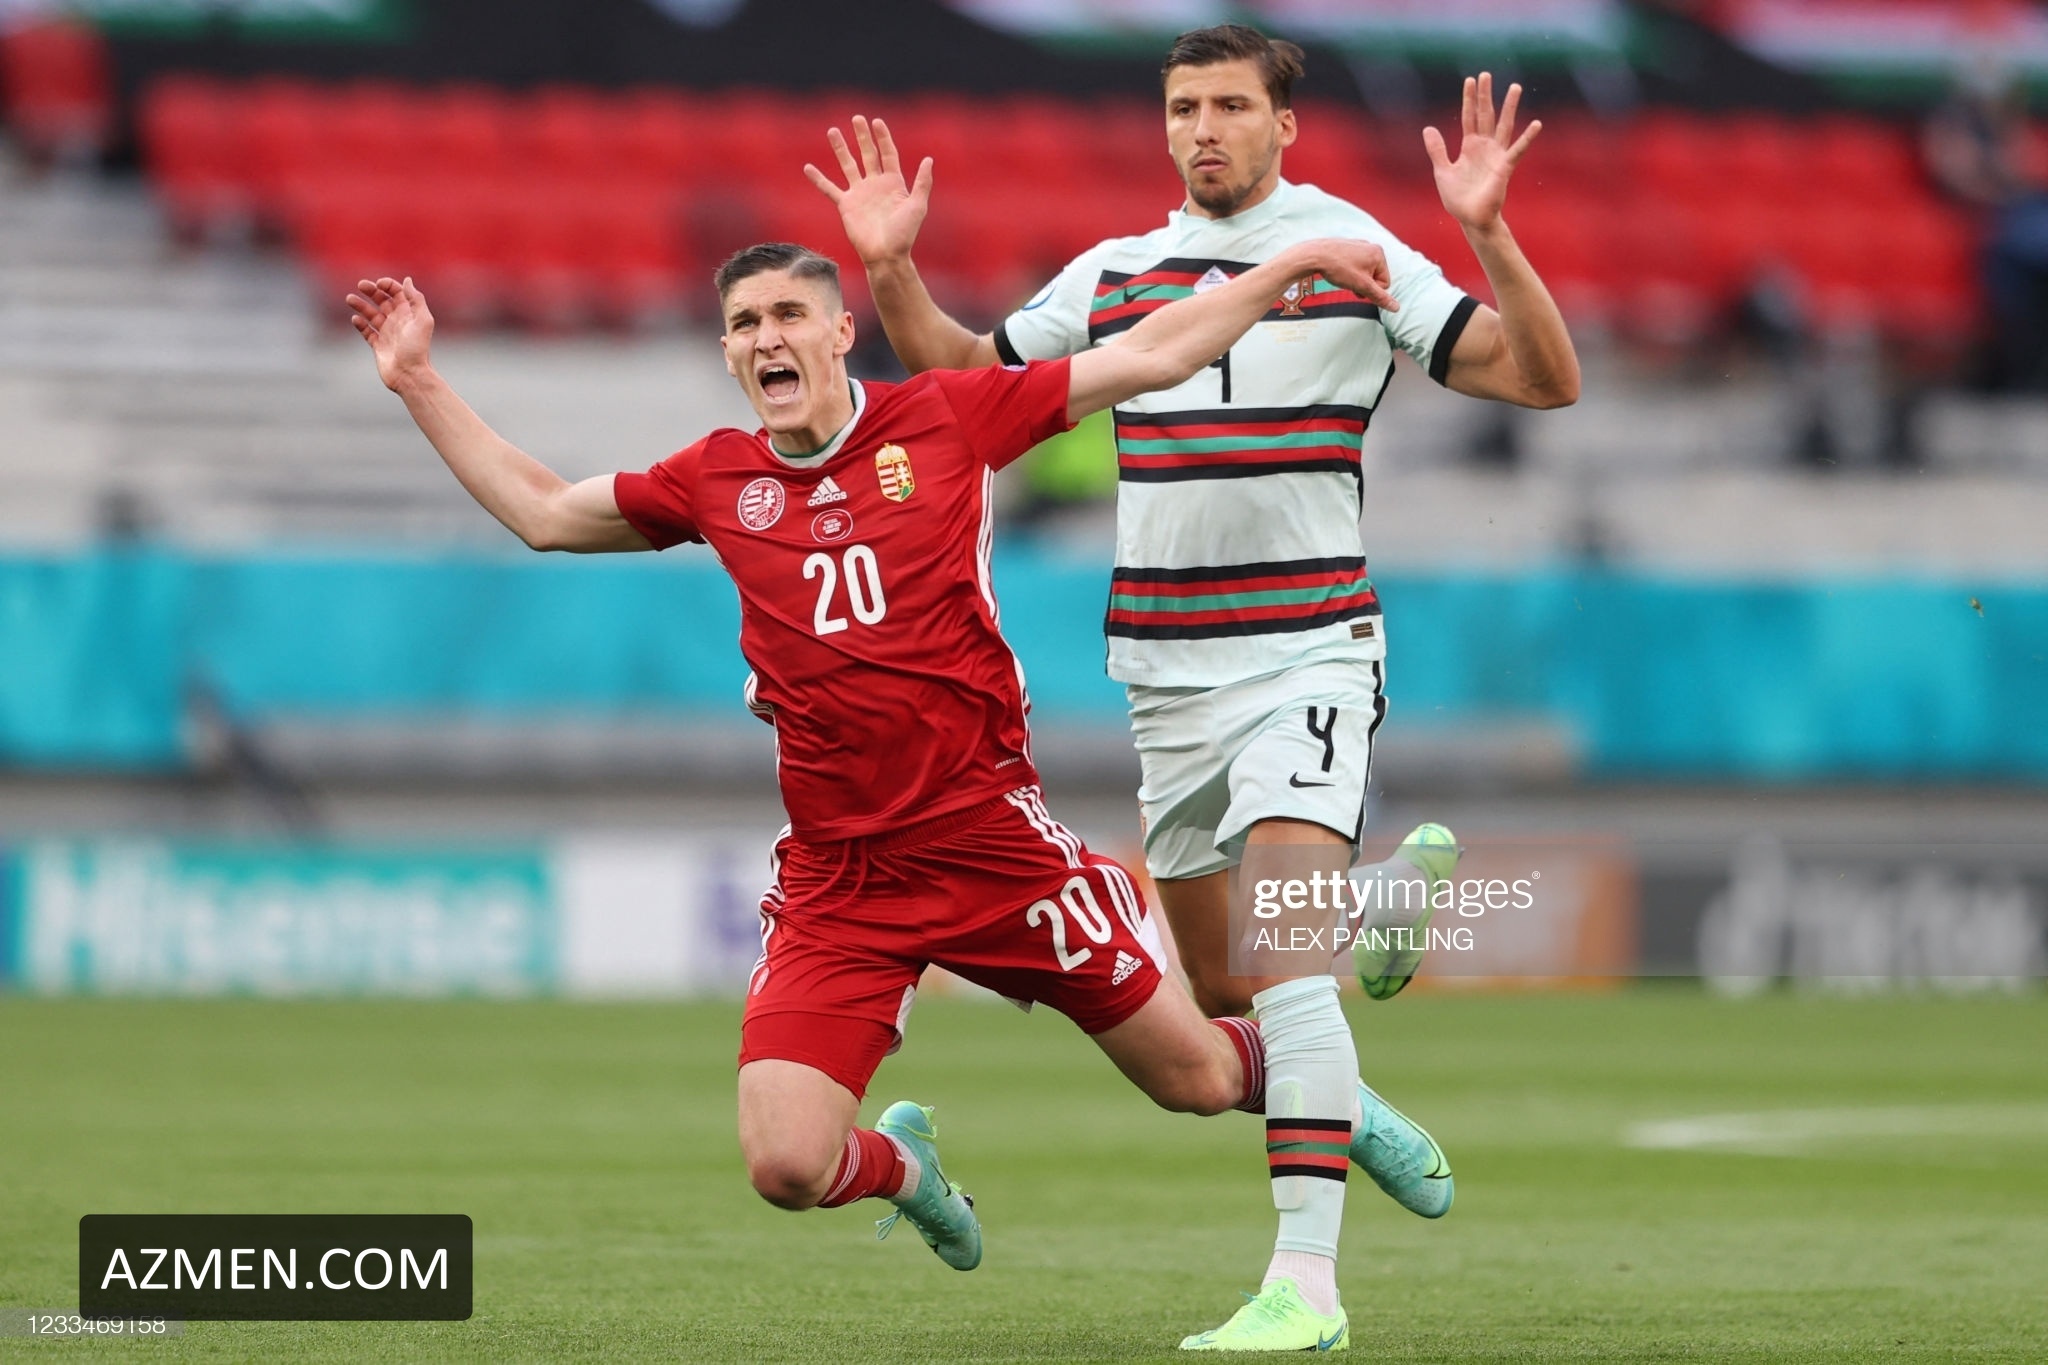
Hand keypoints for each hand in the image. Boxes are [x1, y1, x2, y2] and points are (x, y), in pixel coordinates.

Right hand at [347, 276, 434, 392]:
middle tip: (361, 285)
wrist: (409, 375)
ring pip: (372, 315)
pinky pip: (367, 331)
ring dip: (361, 305)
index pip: (397, 294)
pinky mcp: (378, 346)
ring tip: (349, 299)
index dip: (388, 285)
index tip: (378, 284)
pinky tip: (355, 319)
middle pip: (383, 301)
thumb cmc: (417, 348)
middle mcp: (398, 322)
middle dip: (372, 291)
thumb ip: (416, 299)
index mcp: (409, 314)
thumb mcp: (422, 320)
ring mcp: (387, 333)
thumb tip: (407, 280)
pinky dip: (360, 324)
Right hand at [805, 115, 933, 266]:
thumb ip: (922, 183)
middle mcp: (875, 185)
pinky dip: (818, 179)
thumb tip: (928, 159)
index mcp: (894, 183)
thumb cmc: (905, 234)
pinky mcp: (845, 205)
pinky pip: (829, 189)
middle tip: (857, 118)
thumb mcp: (917, 206)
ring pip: (848, 165)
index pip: (888, 154)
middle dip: (862, 137)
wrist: (886, 255)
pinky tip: (808, 167)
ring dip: (840, 148)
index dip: (883, 138)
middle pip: (868, 154)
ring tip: (833, 131)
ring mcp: (859, 194)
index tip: (877, 122)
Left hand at [1294, 239, 1398, 312]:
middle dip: (1363, 285)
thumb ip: (1380, 297)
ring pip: (1363, 272)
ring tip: (1343, 277)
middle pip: (1374, 277)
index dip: (1371, 290)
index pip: (1385, 282)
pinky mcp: (1348, 248)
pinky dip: (1348, 272)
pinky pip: (1354, 265)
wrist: (1314, 255)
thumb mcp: (1362, 285)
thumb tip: (1396, 307)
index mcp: (1378, 254)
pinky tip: (1338, 271)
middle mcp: (1371, 247)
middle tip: (1349, 283)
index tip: (1358, 286)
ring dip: (1355, 280)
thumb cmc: (1339, 268)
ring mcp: (1359, 246)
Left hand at [1425, 72, 1540, 230]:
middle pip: (1486, 115)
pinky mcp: (1504, 167)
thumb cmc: (1458, 198)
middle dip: (1485, 95)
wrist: (1470, 218)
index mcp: (1469, 146)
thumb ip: (1437, 150)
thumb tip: (1428, 128)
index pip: (1469, 117)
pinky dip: (1527, 138)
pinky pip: (1517, 150)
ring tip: (1514, 87)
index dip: (1469, 99)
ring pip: (1503, 125)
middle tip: (1486, 74)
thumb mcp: (1442, 171)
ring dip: (1509, 107)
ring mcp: (1496, 155)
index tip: (1470, 80)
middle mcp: (1484, 147)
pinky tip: (1536, 124)